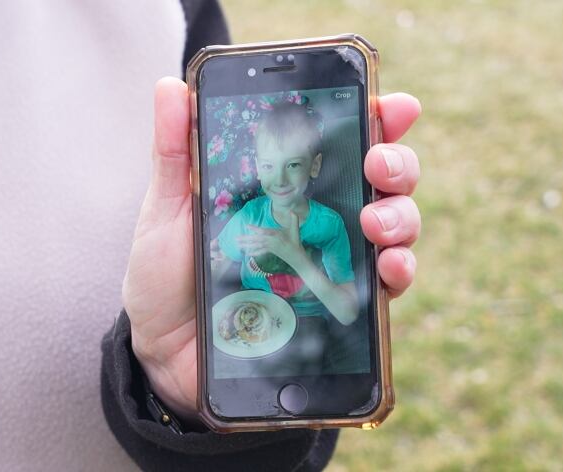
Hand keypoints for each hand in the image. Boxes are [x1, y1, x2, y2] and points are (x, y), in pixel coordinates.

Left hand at [122, 77, 421, 419]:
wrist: (162, 351)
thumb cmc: (165, 276)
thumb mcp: (167, 209)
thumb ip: (174, 151)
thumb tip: (171, 86)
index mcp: (284, 186)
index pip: (342, 142)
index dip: (376, 118)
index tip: (392, 107)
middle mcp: (319, 218)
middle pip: (383, 178)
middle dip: (396, 163)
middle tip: (377, 164)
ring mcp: (333, 261)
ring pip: (396, 226)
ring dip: (400, 216)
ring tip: (375, 220)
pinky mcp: (338, 305)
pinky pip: (387, 285)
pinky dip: (399, 270)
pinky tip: (387, 264)